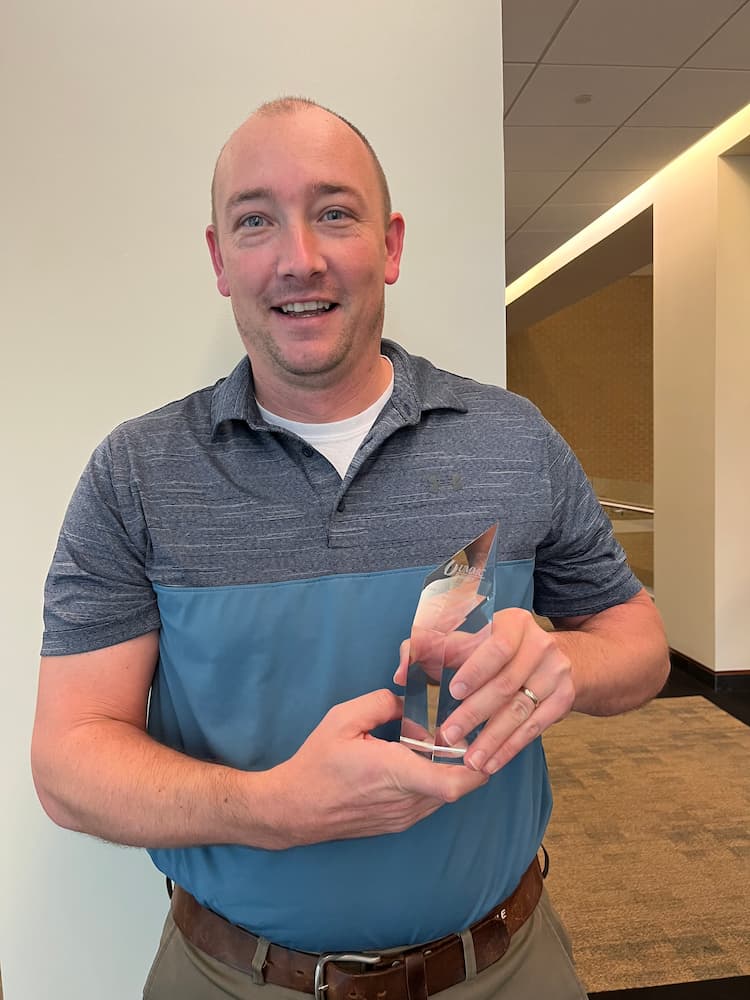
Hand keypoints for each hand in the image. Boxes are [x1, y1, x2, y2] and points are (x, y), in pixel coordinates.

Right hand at [270, 689, 487, 846]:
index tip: (477, 744)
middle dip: (458, 756)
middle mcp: (405, 801)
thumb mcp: (343, 717)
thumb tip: (412, 705)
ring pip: (446, 793)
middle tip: (443, 730)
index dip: (476, 767)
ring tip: (420, 744)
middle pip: (458, 784)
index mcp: (394, 772)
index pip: (452, 783)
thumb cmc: (318, 762)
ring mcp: (404, 817)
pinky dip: (430, 781)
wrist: (294, 809)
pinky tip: (409, 761)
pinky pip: (430, 801)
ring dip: (444, 769)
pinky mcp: (399, 824)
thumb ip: (383, 702)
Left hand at [394, 609, 573, 775]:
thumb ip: (426, 649)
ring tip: (469, 760)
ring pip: (520, 711)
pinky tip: (491, 763)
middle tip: (448, 736)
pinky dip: (510, 748)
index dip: (475, 670)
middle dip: (475, 713)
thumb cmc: (491, 649)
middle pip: (506, 684)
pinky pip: (535, 728)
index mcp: (514, 623)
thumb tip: (400, 672)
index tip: (452, 691)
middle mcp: (540, 645)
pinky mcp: (563, 699)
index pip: (497, 646)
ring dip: (492, 739)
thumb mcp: (463, 640)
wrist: (547, 657)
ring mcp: (556, 673)